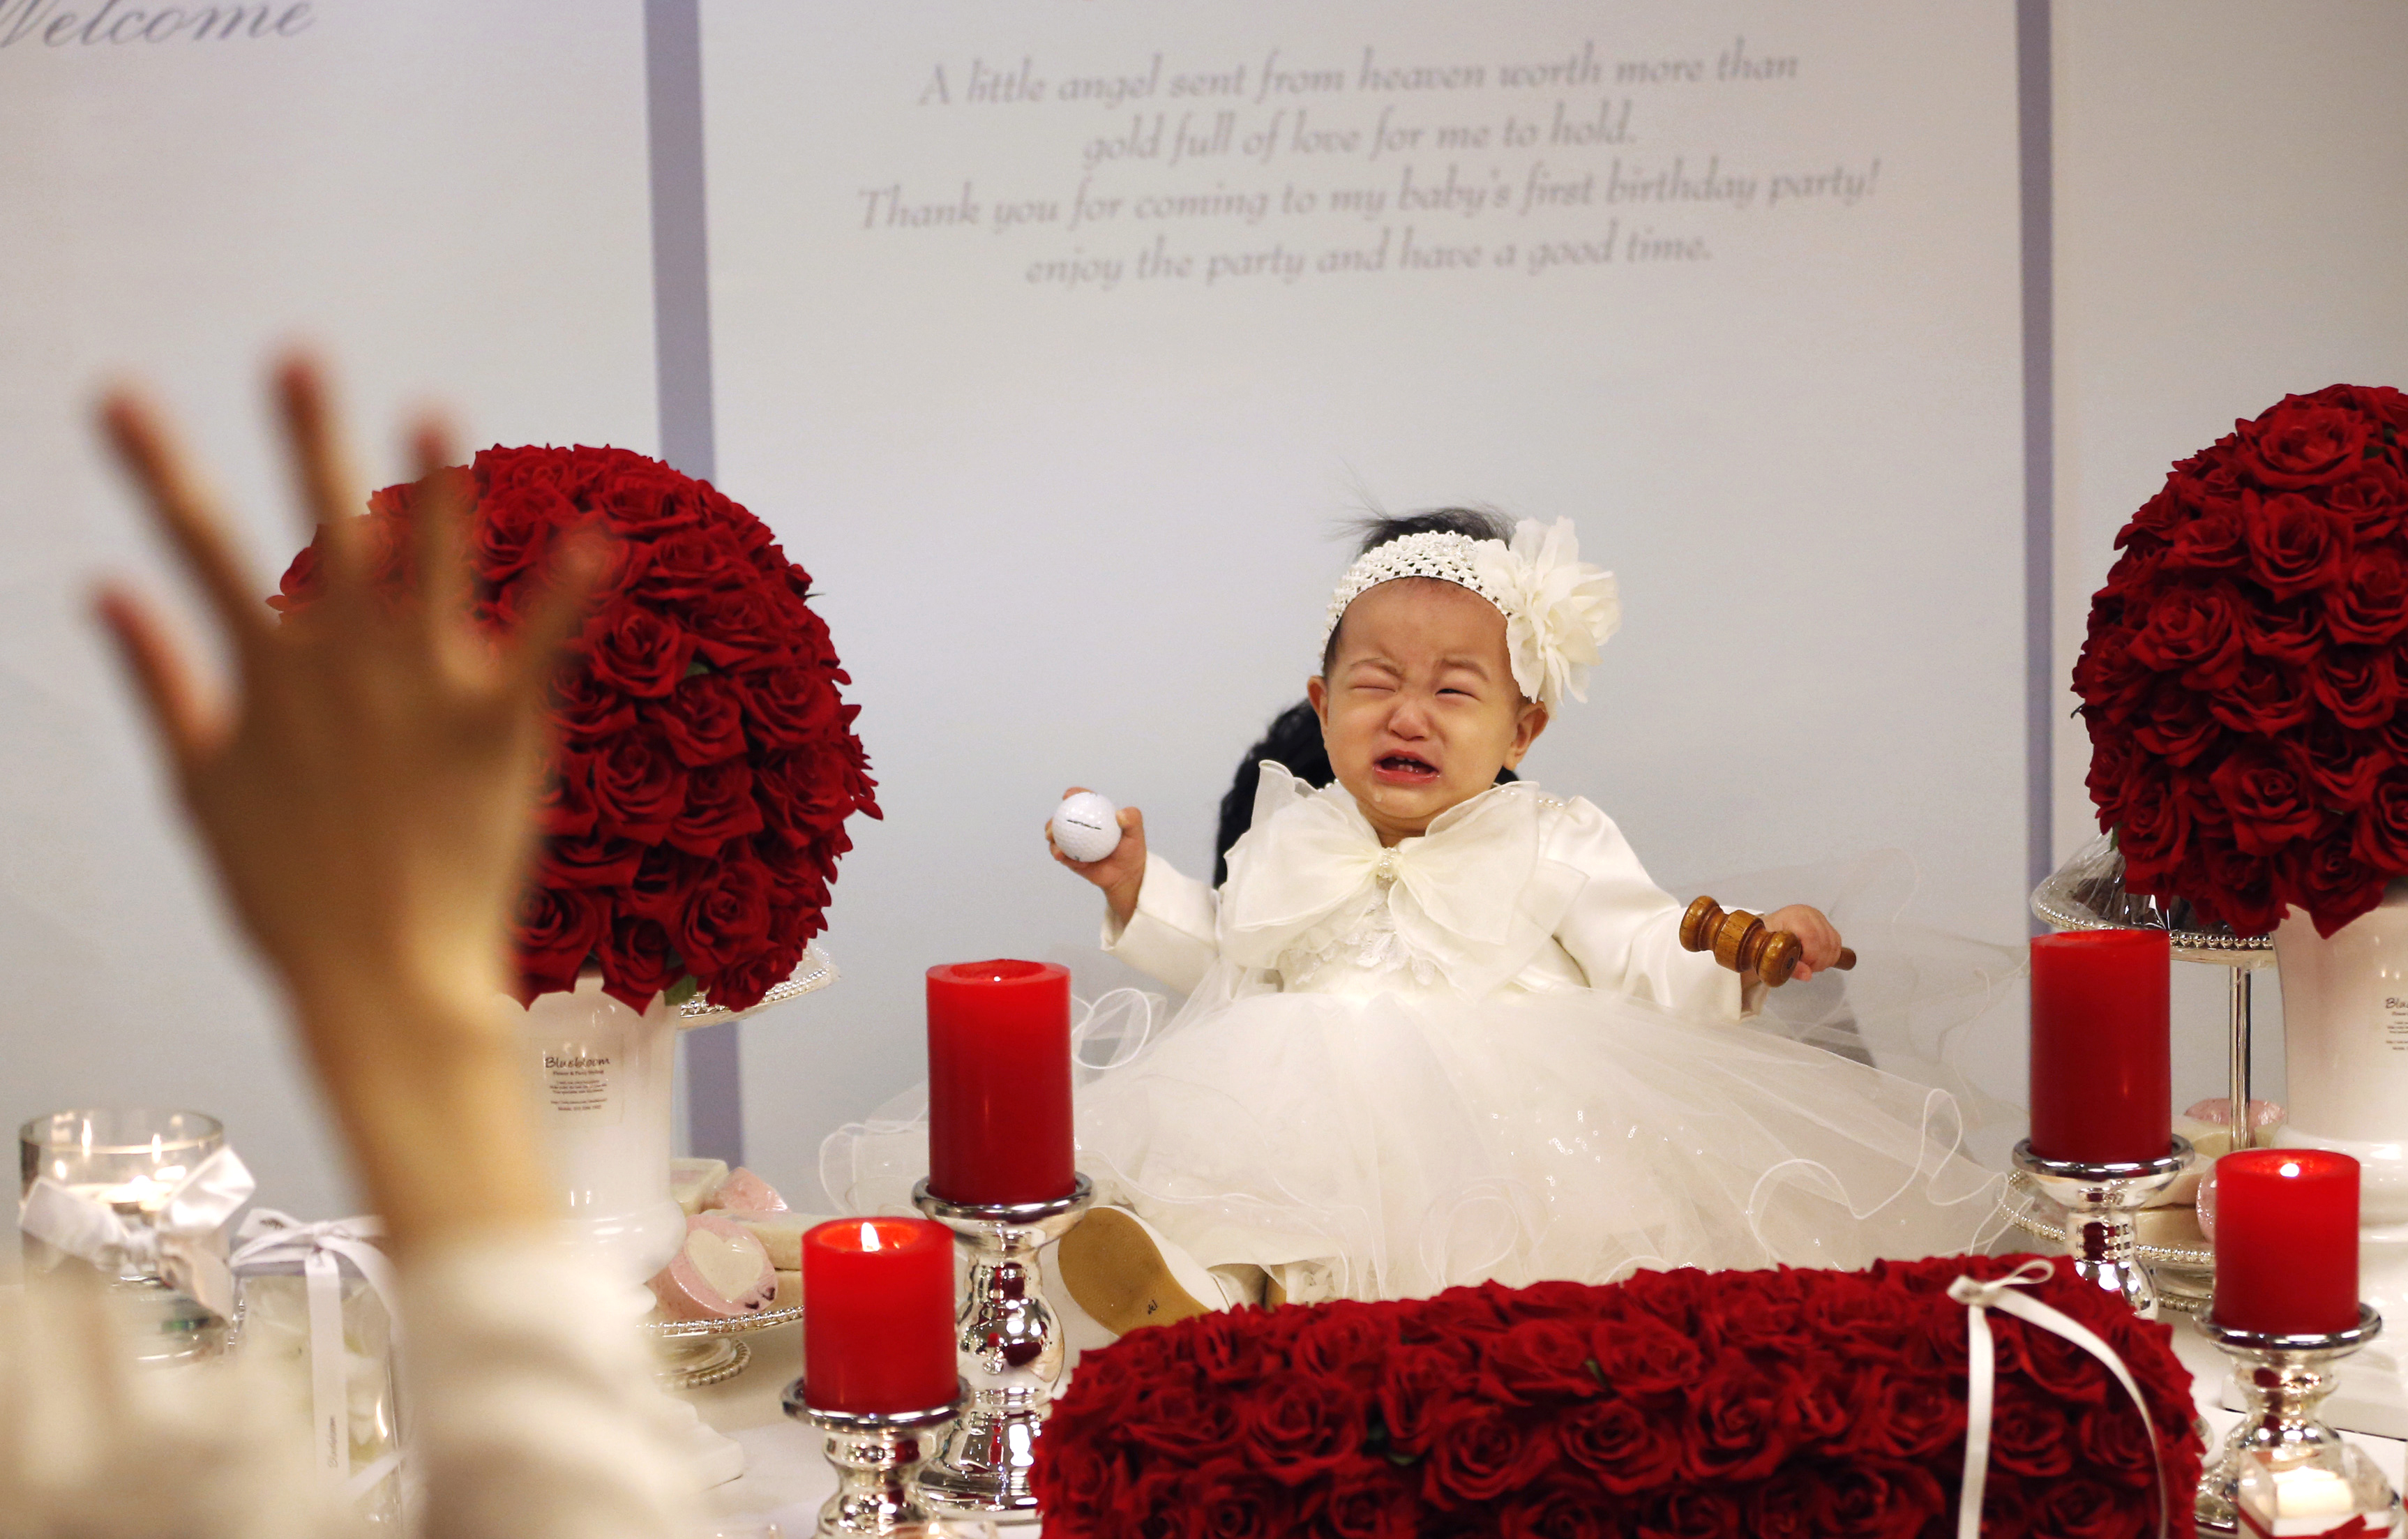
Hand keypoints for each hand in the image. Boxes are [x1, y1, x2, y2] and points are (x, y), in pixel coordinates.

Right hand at [93, 353, 605, 1251]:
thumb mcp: (202, 789)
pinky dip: (568, 592)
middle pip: (321, 530)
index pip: (198, 548)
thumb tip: (105, 592)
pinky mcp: (498, 728)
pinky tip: (599, 538)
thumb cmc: (288, 897)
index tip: (120, 390)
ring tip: (435, 408)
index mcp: (268, 676)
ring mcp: (421, 692)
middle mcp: (342, 668)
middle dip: (305, 437)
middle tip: (297, 352)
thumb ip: (161, 681)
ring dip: (432, 487)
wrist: (380, 982)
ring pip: (429, 566)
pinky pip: (539, 644)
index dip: (158, 466)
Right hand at [1046, 786, 1145, 927]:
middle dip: (1053, 819)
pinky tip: (1061, 856)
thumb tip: (1119, 814)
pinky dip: (1060, 855)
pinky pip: (1062, 856)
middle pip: (1062, 819)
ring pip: (1057, 838)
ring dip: (1051, 837)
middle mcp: (1081, 828)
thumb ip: (1133, 819)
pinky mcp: (1071, 859)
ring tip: (1053, 840)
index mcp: (1094, 816)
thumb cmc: (1132, 850)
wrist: (1127, 875)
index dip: (1072, 795)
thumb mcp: (1136, 833)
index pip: (1081, 802)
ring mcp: (1074, 843)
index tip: (1068, 796)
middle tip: (1054, 823)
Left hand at [1763, 903, 1843, 981]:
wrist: (1768, 930)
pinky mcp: (1826, 923)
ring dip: (1825, 960)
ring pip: (1833, 943)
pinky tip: (1818, 959)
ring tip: (1810, 964)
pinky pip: (1836, 942)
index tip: (1803, 965)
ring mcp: (1818, 917)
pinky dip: (1830, 955)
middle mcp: (1807, 913)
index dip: (1810, 955)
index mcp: (1792, 916)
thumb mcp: (1771, 955)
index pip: (1810, 936)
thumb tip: (1808, 975)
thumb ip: (1790, 967)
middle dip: (1818, 961)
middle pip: (1824, 941)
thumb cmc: (1767, 941)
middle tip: (1807, 967)